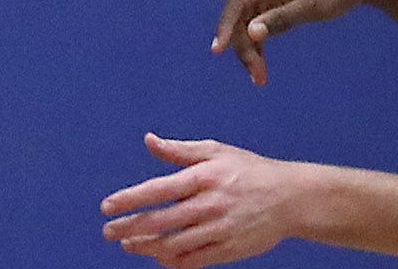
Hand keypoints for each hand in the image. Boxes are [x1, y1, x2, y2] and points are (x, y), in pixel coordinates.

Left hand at [101, 135, 305, 266]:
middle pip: (160, 221)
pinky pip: (195, 260)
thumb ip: (179, 150)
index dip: (128, 200)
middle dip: (129, 227)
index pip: (156, 190)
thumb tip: (149, 141)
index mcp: (202, 178)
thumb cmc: (249, 170)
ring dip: (146, 247)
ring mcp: (219, 230)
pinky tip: (157, 257)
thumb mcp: (215, 151)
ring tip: (127, 245)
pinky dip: (173, 261)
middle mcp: (208, 205)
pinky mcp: (230, 249)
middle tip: (108, 231)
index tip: (106, 207)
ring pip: (174, 244)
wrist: (291, 198)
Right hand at [212, 0, 385, 83]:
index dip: (224, 26)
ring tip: (259, 76)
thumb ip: (282, 19)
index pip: (237, 3)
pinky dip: (258, 40)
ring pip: (246, 20)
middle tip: (257, 76)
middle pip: (239, 15)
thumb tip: (251, 32)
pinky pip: (258, 20)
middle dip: (242, 46)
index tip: (218, 50)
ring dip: (249, 46)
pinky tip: (262, 60)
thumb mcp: (313, 6)